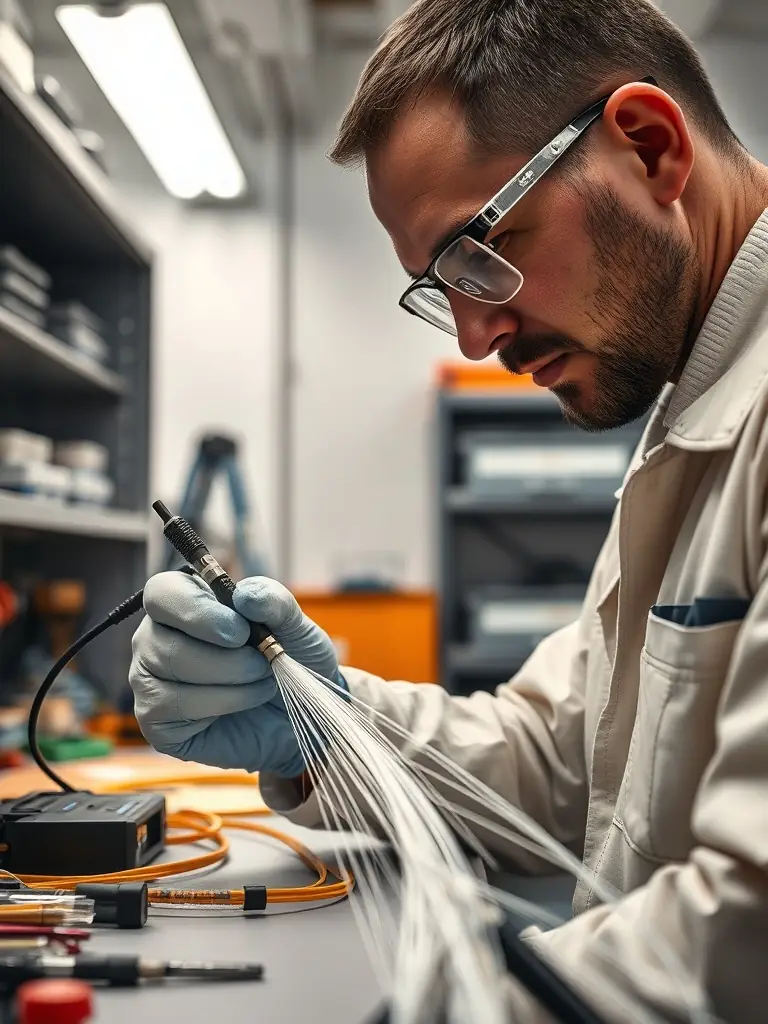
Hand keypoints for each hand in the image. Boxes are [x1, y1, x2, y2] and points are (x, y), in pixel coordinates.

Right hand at [129, 571, 342, 776]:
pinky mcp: (155, 720)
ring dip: (228, 679)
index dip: (196, 609)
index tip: (240, 631)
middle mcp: (157, 637)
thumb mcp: (295, 625)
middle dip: (222, 655)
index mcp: (184, 603)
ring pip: (168, 670)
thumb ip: (274, 601)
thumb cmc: (289, 661)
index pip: (161, 592)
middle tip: (261, 664)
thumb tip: (243, 595)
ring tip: (262, 683)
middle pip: (159, 636)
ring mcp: (150, 679)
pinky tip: (241, 704)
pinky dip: (218, 703)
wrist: (300, 713)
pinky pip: (171, 706)